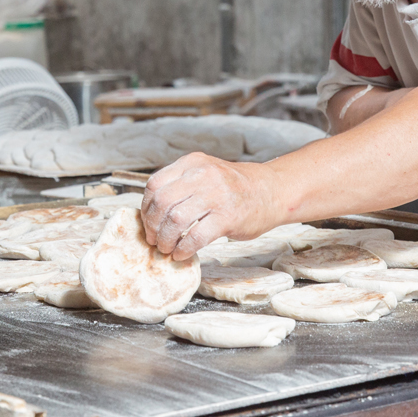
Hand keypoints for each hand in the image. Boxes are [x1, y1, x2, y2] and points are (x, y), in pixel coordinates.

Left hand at [140, 152, 278, 260]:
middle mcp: (203, 175)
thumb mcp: (206, 173)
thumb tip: (152, 212)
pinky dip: (184, 249)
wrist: (272, 190)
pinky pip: (196, 237)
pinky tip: (182, 254)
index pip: (154, 184)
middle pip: (162, 202)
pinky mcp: (228, 217)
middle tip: (154, 239)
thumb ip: (181, 184)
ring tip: (167, 248)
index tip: (147, 222)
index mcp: (192, 162)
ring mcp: (216, 195)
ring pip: (176, 220)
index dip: (145, 208)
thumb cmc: (235, 187)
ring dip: (166, 239)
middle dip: (152, 226)